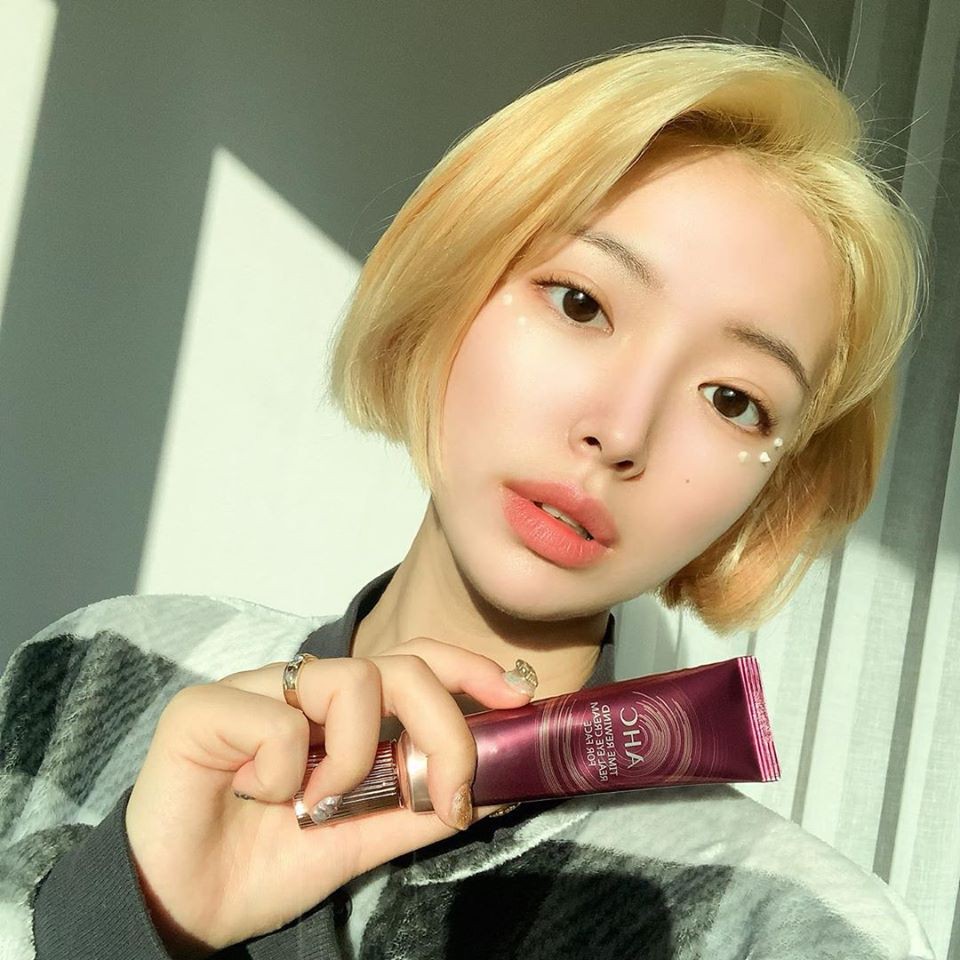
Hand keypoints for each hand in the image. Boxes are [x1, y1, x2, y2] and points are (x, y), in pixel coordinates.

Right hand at [124, 638, 536, 957]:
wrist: (183, 907)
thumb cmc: (267, 865)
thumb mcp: (363, 839)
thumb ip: (421, 810)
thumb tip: (500, 788)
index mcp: (341, 711)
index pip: (414, 660)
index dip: (469, 668)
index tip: (516, 694)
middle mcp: (304, 688)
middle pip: (400, 666)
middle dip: (443, 727)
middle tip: (445, 796)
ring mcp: (257, 688)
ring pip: (351, 681)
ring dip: (352, 761)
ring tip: (314, 806)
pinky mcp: (206, 706)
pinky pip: (280, 722)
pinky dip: (281, 774)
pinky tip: (252, 797)